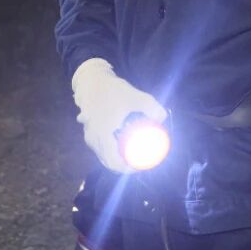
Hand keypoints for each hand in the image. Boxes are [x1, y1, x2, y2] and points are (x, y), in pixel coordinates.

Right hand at [71, 58, 166, 172]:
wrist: (91, 80)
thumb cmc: (112, 90)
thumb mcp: (135, 97)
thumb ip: (151, 107)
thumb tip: (163, 118)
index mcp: (102, 136)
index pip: (113, 162)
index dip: (127, 169)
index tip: (140, 167)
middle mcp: (93, 140)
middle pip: (108, 161)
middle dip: (123, 165)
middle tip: (139, 162)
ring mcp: (88, 136)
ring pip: (102, 155)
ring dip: (116, 158)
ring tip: (131, 155)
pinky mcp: (87, 130)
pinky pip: (98, 147)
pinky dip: (109, 150)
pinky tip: (119, 145)